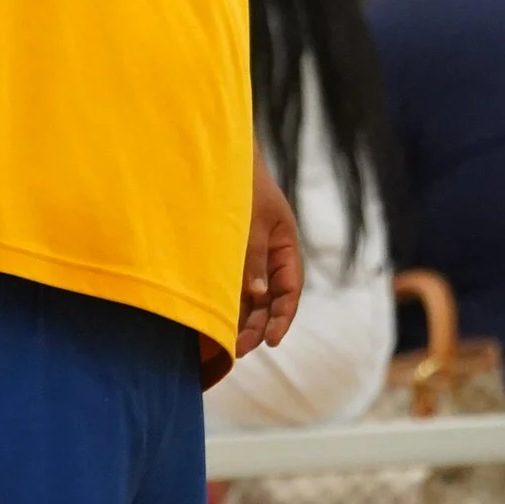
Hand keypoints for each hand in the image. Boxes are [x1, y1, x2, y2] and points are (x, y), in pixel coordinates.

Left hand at [236, 159, 303, 358]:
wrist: (218, 154)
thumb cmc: (240, 183)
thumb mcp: (249, 221)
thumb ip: (252, 257)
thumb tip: (257, 295)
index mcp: (284, 243)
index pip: (290, 289)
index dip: (283, 317)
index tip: (272, 341)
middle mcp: (269, 253)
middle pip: (270, 298)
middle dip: (258, 325)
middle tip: (239, 349)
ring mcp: (248, 254)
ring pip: (250, 295)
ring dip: (242, 318)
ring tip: (226, 343)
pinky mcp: (227, 254)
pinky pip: (231, 284)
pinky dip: (227, 302)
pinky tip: (215, 320)